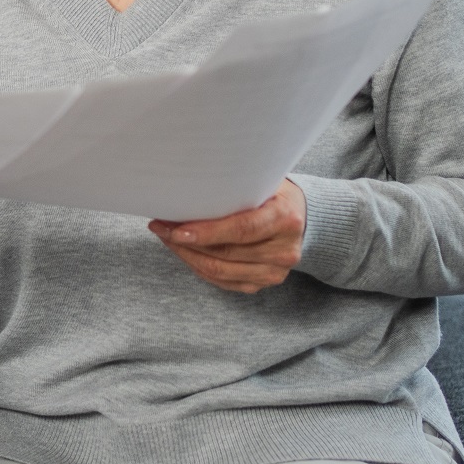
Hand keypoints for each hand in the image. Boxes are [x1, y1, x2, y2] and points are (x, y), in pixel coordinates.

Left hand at [149, 179, 305, 293]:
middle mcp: (284, 250)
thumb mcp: (263, 180)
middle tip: (160, 226)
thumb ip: (236, 185)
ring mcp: (275, 272)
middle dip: (186, 241)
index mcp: (285, 218)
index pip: (241, 229)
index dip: (207, 232)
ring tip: (166, 236)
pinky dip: (198, 266)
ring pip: (220, 271)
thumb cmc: (275, 193)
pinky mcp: (263, 283)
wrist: (303, 217)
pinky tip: (183, 250)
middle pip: (225, 253)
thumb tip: (188, 185)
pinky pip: (223, 281)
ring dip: (187, 255)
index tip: (176, 229)